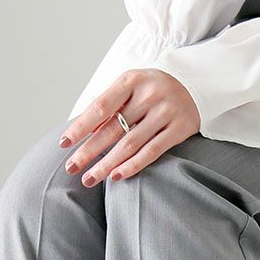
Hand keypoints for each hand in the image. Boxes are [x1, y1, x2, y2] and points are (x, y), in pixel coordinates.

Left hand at [58, 69, 200, 185]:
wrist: (196, 84)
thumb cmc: (154, 88)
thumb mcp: (131, 85)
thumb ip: (110, 103)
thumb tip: (80, 129)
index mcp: (131, 80)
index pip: (100, 107)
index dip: (80, 127)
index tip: (64, 143)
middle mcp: (149, 95)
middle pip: (112, 129)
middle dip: (89, 150)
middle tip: (71, 168)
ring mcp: (166, 112)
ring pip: (130, 144)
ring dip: (107, 164)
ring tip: (89, 178)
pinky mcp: (180, 128)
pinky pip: (152, 152)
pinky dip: (133, 166)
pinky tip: (116, 176)